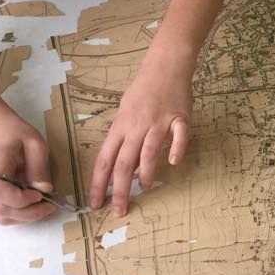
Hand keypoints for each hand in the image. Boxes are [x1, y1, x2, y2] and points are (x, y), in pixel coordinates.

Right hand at [0, 116, 56, 225]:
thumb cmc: (16, 135)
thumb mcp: (35, 144)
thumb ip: (39, 166)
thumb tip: (45, 190)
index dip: (20, 199)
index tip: (40, 194)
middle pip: (1, 210)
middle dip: (29, 213)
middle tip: (50, 206)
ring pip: (2, 216)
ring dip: (25, 217)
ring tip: (44, 207)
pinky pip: (3, 213)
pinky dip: (20, 214)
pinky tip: (33, 205)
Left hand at [88, 65, 191, 215]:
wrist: (165, 65)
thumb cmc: (144, 90)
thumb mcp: (126, 113)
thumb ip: (125, 139)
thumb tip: (123, 169)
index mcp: (120, 126)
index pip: (104, 160)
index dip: (98, 184)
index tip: (95, 204)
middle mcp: (137, 126)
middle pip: (123, 162)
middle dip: (119, 190)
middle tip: (119, 210)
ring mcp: (159, 122)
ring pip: (148, 151)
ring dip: (144, 173)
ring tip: (143, 188)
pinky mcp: (180, 117)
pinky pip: (179, 136)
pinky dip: (177, 149)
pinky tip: (174, 162)